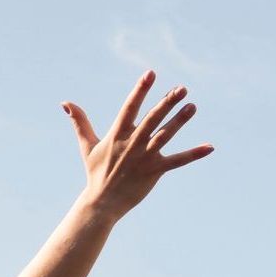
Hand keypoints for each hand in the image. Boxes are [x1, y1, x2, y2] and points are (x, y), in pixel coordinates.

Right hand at [62, 69, 213, 221]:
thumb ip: (80, 122)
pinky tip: (209, 147)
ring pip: (165, 135)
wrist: (102, 202)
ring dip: (179, 121)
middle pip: (152, 119)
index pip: (130, 107)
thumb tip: (66, 102)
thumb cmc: (95, 172)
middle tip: (182, 88)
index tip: (151, 74)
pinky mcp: (155, 171)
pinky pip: (177, 161)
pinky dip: (193, 154)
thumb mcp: (87, 145)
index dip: (140, 90)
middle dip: (167, 102)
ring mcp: (144, 157)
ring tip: (192, 106)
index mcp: (117, 134)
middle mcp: (132, 143)